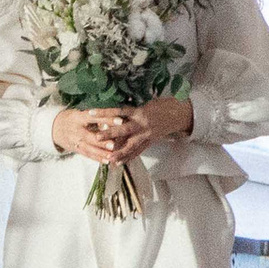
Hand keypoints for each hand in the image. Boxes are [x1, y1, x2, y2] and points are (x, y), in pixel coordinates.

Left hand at [52, 103, 184, 162]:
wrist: (178, 114)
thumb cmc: (160, 106)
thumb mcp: (144, 104)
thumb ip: (129, 111)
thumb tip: (110, 116)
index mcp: (139, 111)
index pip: (118, 112)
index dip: (104, 112)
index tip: (90, 113)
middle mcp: (142, 124)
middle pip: (123, 130)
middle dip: (109, 135)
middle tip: (96, 138)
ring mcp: (147, 134)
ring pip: (131, 145)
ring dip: (118, 152)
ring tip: (107, 159)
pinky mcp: (150, 141)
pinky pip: (137, 151)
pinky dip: (128, 157)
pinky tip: (118, 162)